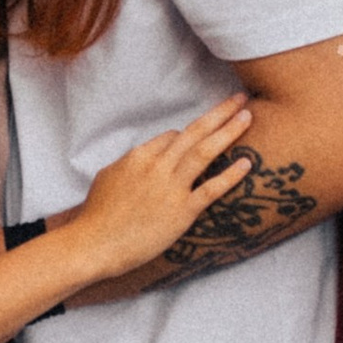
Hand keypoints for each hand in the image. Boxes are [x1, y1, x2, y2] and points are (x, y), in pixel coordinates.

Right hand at [64, 98, 254, 283]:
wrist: (95, 243)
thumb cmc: (97, 215)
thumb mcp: (109, 177)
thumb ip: (130, 164)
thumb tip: (142, 159)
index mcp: (138, 155)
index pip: (172, 136)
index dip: (190, 135)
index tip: (202, 136)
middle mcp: (157, 165)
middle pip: (194, 132)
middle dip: (219, 113)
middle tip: (239, 99)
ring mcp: (171, 187)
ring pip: (205, 152)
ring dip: (228, 132)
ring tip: (247, 117)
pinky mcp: (182, 211)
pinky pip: (211, 188)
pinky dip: (231, 175)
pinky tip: (246, 163)